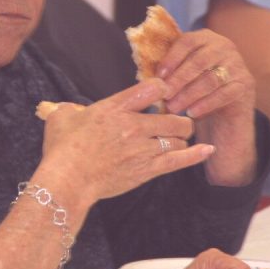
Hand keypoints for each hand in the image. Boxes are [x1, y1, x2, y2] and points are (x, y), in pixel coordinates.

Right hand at [35, 79, 214, 208]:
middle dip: (178, 119)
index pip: (153, 88)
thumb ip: (69, 109)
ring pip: (178, 138)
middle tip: (174, 123)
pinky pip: (179, 160)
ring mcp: (143, 148)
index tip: (163, 93)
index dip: (163, 88)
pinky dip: (195, 155)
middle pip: (173, 117)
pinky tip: (208, 150)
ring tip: (177, 140)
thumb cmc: (62, 149)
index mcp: (115, 107)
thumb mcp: (61, 118)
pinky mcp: (147, 169)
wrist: (67, 180)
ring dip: (180, 138)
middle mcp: (134, 125)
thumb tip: (67, 110)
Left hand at [157, 29, 256, 185]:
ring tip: (173, 108)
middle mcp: (225, 46)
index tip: (158, 76)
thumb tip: (144, 70)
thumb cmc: (196, 89)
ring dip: (189, 94)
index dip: (171, 58)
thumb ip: (169, 69)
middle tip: (163, 96)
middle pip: (199, 60)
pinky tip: (192, 113)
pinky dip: (206, 104)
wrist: (226, 111)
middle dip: (178, 79)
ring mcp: (238, 65)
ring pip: (211, 79)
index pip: (187, 41)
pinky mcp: (246, 84)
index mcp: (206, 38)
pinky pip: (224, 94)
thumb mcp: (184, 75)